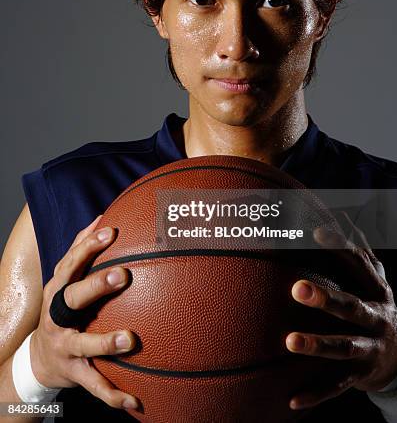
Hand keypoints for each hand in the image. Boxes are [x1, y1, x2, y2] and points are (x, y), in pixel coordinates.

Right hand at [30, 215, 139, 412]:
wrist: (39, 358)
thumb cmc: (61, 307)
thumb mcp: (65, 278)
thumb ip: (82, 248)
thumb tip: (103, 216)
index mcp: (59, 289)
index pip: (71, 263)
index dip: (88, 246)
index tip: (111, 232)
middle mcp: (57, 316)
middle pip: (72, 298)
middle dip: (96, 286)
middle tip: (123, 275)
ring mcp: (65, 345)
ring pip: (84, 345)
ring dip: (106, 342)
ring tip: (131, 340)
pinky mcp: (74, 372)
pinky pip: (95, 384)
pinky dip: (115, 394)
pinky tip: (137, 399)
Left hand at [285, 214, 396, 409]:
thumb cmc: (375, 307)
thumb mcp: (373, 280)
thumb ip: (358, 250)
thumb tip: (340, 213)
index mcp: (378, 290)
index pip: (359, 265)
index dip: (340, 248)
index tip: (315, 232)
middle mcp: (378, 318)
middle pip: (352, 307)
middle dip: (327, 298)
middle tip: (296, 288)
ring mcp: (371, 349)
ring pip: (344, 348)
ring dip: (318, 345)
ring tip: (289, 341)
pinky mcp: (362, 376)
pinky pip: (337, 386)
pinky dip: (315, 393)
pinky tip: (291, 400)